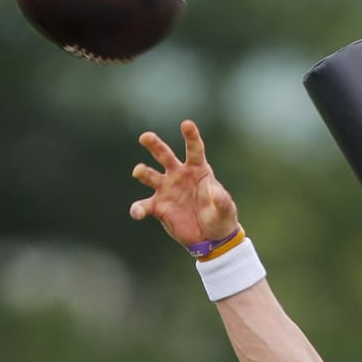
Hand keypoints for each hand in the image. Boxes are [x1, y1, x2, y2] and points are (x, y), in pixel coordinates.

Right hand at [130, 119, 239, 248]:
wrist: (210, 238)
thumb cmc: (220, 218)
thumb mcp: (225, 210)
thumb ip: (222, 201)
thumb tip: (217, 195)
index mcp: (198, 170)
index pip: (194, 150)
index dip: (191, 136)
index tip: (186, 124)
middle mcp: (179, 176)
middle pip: (165, 156)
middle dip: (155, 145)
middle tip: (145, 137)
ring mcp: (167, 190)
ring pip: (150, 176)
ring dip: (143, 172)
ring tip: (138, 172)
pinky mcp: (159, 207)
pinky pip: (145, 206)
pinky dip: (138, 209)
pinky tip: (136, 213)